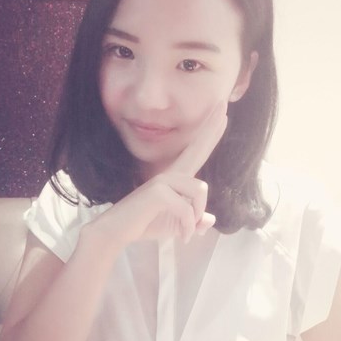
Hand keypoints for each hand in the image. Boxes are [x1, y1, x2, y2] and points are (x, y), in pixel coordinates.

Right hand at [87, 103, 227, 246]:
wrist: (117, 232)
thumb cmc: (145, 225)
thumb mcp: (177, 226)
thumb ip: (193, 222)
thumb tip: (210, 221)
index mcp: (176, 178)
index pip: (196, 151)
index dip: (209, 133)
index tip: (221, 114)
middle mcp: (170, 174)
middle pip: (197, 148)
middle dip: (211, 128)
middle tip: (223, 103)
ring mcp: (162, 180)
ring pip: (200, 191)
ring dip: (197, 216)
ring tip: (187, 231)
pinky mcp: (157, 192)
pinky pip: (188, 209)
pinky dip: (188, 227)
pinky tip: (182, 237)